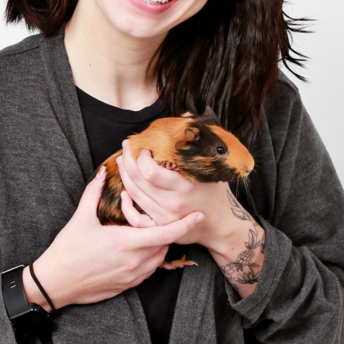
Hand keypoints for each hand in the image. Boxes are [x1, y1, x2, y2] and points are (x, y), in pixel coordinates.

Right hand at [27, 166, 203, 308]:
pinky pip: (147, 272)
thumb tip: (101, 172)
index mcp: (126, 242)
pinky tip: (139, 250)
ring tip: (150, 232)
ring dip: (159, 246)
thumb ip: (93, 192)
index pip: (165, 234)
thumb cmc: (67, 250)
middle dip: (168, 232)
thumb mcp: (80, 218)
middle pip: (164, 246)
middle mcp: (133, 261)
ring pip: (158, 260)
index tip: (198, 215)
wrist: (55, 283)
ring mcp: (130, 276)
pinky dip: (150, 260)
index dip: (184, 225)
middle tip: (164, 218)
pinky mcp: (125, 286)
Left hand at [116, 139, 240, 249]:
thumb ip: (200, 141)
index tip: (144, 147)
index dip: (141, 158)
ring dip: (125, 175)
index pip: (151, 172)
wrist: (222, 224)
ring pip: (134, 194)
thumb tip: (186, 117)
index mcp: (186, 186)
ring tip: (122, 161)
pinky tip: (125, 190)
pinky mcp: (160, 226)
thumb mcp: (214, 166)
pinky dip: (127, 201)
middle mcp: (173, 203)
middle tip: (126, 147)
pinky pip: (136, 216)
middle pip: (139, 181)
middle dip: (128, 161)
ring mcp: (165, 217)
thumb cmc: (217, 193)